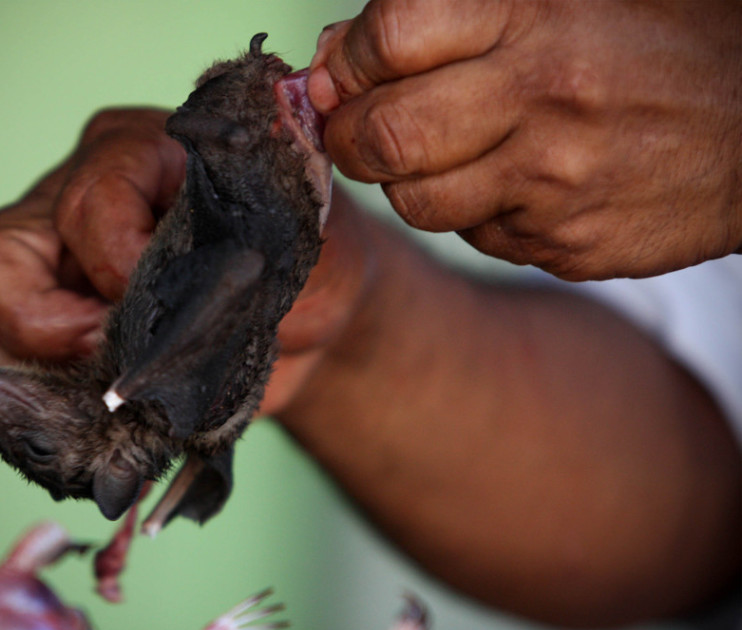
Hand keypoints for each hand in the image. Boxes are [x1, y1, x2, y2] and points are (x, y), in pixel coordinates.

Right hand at [0, 108, 370, 414]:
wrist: (306, 324)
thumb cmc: (303, 272)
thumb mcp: (292, 259)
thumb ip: (231, 274)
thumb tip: (163, 332)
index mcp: (139, 155)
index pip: (90, 205)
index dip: (122, 270)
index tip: (178, 310)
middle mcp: (72, 197)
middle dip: (48, 326)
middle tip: (114, 361)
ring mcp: (48, 264)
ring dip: (33, 374)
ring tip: (108, 400)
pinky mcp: (44, 330)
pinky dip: (32, 407)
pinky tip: (91, 426)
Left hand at [307, 0, 741, 279]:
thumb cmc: (653, 44)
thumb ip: (446, 16)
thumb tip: (338, 56)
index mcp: (539, 12)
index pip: (390, 39)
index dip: (348, 62)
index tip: (344, 76)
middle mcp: (545, 95)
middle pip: (387, 136)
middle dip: (351, 138)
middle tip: (358, 132)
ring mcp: (558, 181)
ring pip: (418, 203)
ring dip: (408, 182)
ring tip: (443, 155)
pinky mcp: (570, 245)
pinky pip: (477, 238)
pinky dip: (474, 214)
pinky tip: (515, 184)